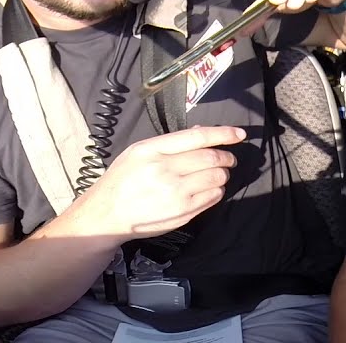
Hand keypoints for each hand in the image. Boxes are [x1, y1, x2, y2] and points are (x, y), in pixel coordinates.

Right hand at [74, 126, 243, 240]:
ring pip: (217, 177)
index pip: (198, 137)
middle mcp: (164, 170)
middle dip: (226, 156)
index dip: (223, 133)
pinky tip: (210, 188)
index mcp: (152, 150)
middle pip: (211, 157)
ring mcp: (175, 192)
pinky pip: (213, 197)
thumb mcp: (139, 151)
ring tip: (218, 173)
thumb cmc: (123, 179)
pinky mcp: (183, 212)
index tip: (239, 133)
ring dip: (223, 173)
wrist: (107, 214)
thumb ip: (171, 142)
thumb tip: (202, 131)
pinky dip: (218, 190)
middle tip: (228, 157)